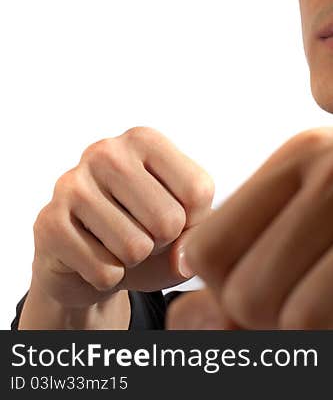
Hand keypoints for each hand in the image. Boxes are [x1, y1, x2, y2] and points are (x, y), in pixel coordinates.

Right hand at [29, 126, 214, 308]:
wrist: (88, 263)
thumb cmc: (147, 234)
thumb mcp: (185, 229)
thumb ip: (197, 239)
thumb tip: (183, 261)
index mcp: (145, 140)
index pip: (198, 190)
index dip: (194, 221)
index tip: (173, 216)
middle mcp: (106, 152)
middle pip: (169, 220)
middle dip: (163, 243)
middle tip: (142, 234)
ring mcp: (71, 185)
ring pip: (135, 248)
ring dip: (134, 261)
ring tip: (118, 245)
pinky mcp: (48, 223)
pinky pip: (104, 271)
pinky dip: (108, 278)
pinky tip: (94, 259)